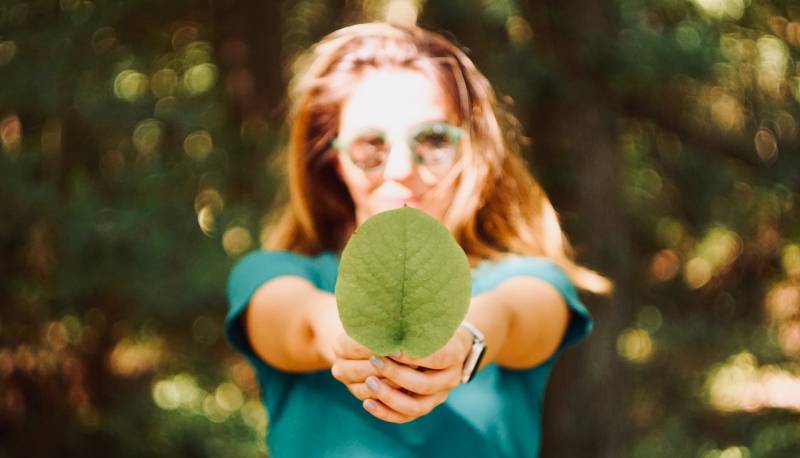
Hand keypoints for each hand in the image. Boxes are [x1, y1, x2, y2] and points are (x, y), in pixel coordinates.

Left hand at [335, 327, 472, 423]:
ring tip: (369, 382)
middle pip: (423, 384)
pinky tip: (367, 402)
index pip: (436, 358)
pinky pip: (405, 417)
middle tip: (373, 361)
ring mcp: (439, 396)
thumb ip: (414, 324)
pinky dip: (386, 412)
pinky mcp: (425, 406)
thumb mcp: (429, 320)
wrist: (448, 345)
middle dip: (396, 374)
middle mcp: (450, 379)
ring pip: (415, 407)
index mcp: (454, 355)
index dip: (412, 355)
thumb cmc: (432, 327)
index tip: (390, 348)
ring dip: (389, 396)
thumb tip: (388, 317)